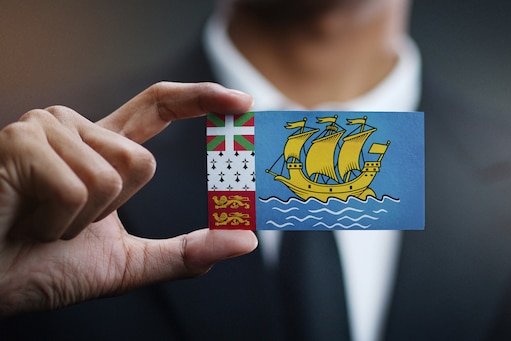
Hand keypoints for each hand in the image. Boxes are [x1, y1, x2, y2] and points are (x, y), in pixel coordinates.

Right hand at [0, 82, 257, 315]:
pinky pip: (78, 187)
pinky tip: (26, 220)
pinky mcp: (21, 141)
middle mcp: (74, 128)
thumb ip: (186, 252)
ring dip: (83, 220)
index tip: (241, 102)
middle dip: (112, 211)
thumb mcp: (128, 263)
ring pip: (114, 174)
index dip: (200, 99)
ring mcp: (45, 129)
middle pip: (143, 161)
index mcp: (100, 148)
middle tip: (67, 224)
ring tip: (42, 222)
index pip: (158, 106)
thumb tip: (246, 240)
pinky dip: (59, 223)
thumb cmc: (43, 267)